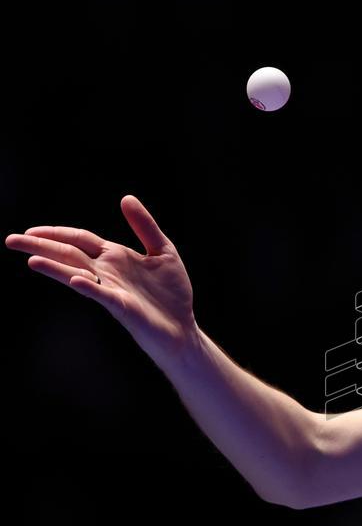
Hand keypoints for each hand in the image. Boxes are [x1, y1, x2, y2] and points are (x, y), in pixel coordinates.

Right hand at [5, 195, 198, 364]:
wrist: (182, 328)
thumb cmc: (172, 293)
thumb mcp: (163, 250)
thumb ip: (144, 225)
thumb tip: (126, 197)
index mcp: (114, 256)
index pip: (79, 239)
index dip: (57, 232)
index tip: (30, 230)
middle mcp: (107, 272)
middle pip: (69, 254)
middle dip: (41, 246)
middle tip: (10, 240)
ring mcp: (112, 290)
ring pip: (78, 274)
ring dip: (55, 267)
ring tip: (31, 260)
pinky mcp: (122, 306)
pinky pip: (102, 295)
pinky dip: (89, 287)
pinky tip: (75, 280)